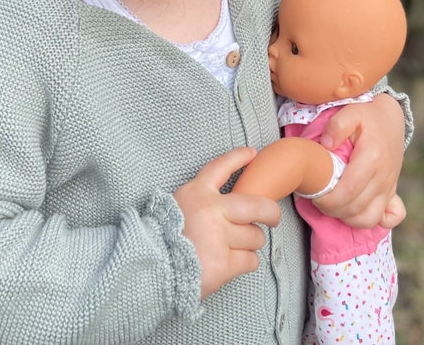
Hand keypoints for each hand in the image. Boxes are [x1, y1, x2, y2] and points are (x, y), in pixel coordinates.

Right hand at [174, 147, 280, 298]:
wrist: (150, 271)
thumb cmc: (162, 239)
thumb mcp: (176, 207)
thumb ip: (200, 202)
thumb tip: (231, 207)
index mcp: (197, 193)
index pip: (221, 168)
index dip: (238, 158)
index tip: (252, 153)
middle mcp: (211, 210)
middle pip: (257, 206)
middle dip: (271, 212)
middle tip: (273, 219)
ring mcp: (219, 236)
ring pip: (255, 236)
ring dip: (250, 243)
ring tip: (234, 249)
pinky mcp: (224, 263)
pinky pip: (250, 260)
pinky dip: (245, 263)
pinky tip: (231, 264)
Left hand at [315, 94, 405, 228]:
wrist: (391, 118)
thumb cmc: (367, 116)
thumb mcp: (350, 112)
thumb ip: (337, 126)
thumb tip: (326, 146)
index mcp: (372, 157)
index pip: (348, 191)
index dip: (328, 200)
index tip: (314, 194)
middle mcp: (384, 176)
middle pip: (356, 208)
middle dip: (332, 210)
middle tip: (317, 200)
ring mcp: (390, 186)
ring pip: (370, 218)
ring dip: (347, 218)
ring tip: (332, 206)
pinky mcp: (393, 192)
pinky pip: (389, 218)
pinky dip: (371, 221)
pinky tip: (355, 212)